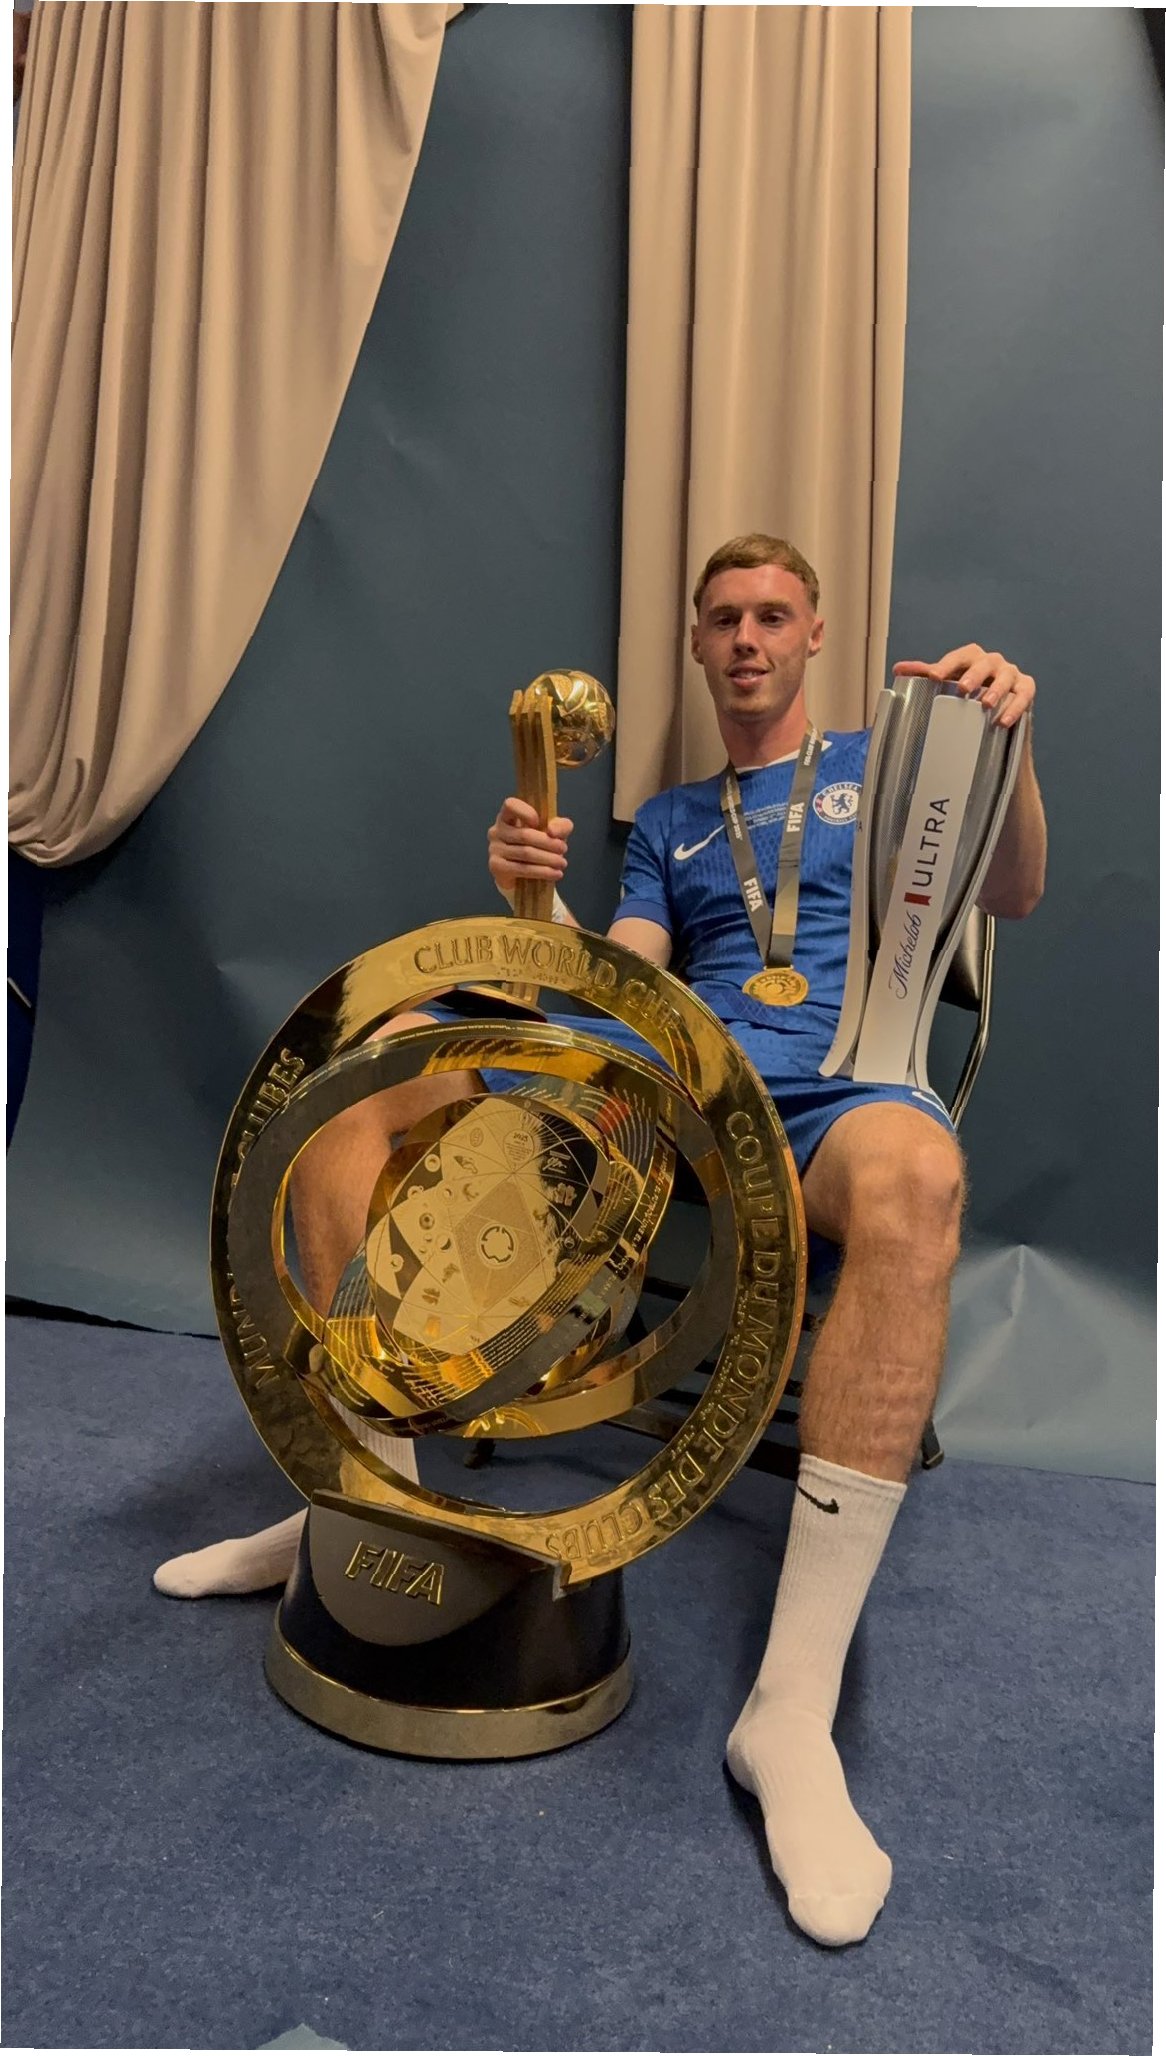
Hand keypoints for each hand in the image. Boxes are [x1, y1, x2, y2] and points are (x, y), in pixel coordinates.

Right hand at [487, 798, 572, 900]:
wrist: (524, 875)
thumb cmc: (538, 846)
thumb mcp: (554, 832)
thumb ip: (560, 826)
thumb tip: (553, 831)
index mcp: (507, 816)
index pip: (510, 805)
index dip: (527, 812)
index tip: (540, 823)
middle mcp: (497, 830)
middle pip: (524, 834)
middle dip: (548, 843)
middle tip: (563, 849)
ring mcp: (494, 849)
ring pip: (525, 853)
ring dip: (548, 859)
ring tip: (562, 863)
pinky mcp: (496, 866)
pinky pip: (522, 869)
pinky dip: (542, 872)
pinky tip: (555, 874)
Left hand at [893, 645, 1034, 728]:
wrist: (996, 710)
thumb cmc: (968, 692)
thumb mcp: (947, 683)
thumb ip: (926, 674)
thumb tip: (898, 669)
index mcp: (972, 658)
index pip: (959, 657)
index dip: (946, 665)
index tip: (934, 677)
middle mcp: (993, 663)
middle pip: (985, 663)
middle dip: (974, 675)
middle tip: (963, 689)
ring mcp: (1011, 674)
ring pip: (1006, 678)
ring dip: (997, 691)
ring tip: (986, 705)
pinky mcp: (1026, 688)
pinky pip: (1024, 695)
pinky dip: (1015, 707)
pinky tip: (1003, 721)